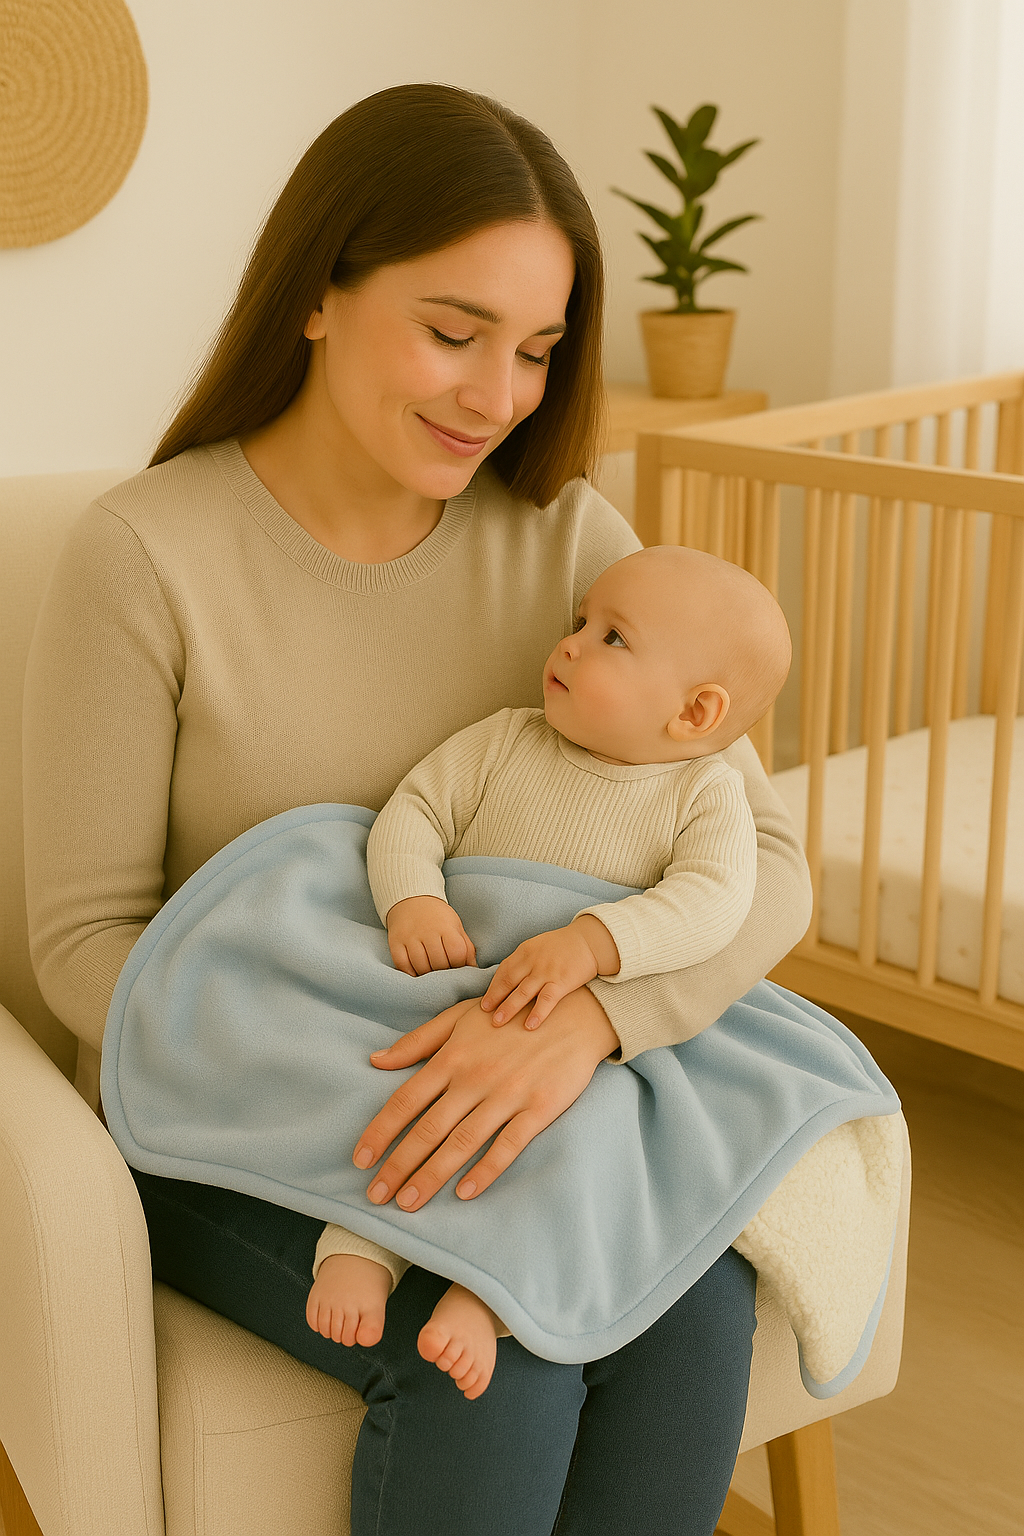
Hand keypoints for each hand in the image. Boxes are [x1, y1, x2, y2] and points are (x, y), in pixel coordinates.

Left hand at [353, 988, 620, 1210]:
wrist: (575, 1013)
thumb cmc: (509, 1016)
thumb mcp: (460, 1018)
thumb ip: (418, 1042)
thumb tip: (376, 1061)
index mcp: (452, 1057)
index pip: (406, 1100)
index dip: (380, 1131)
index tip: (360, 1160)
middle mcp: (474, 1078)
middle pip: (428, 1128)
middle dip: (398, 1165)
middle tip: (375, 1195)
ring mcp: (507, 1094)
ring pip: (462, 1142)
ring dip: (431, 1175)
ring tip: (408, 1202)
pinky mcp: (538, 1108)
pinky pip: (508, 1145)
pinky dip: (486, 1170)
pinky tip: (465, 1192)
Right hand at [386, 894, 476, 974]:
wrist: (412, 900)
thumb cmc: (439, 918)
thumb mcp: (456, 927)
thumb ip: (466, 948)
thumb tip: (474, 970)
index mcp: (446, 927)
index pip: (456, 953)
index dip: (459, 965)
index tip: (456, 966)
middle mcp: (427, 931)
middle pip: (438, 962)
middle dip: (443, 972)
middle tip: (443, 972)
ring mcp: (409, 937)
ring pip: (420, 966)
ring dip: (427, 975)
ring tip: (431, 973)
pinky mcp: (395, 942)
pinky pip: (402, 964)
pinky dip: (410, 972)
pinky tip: (416, 972)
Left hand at [479, 915, 619, 1028]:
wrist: (590, 941)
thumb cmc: (564, 946)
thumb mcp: (539, 946)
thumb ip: (524, 960)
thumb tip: (508, 979)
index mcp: (525, 951)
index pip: (503, 971)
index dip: (493, 987)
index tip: (485, 1001)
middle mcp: (533, 961)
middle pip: (508, 982)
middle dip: (495, 998)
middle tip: (484, 1013)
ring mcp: (546, 972)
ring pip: (522, 993)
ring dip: (508, 1008)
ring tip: (497, 1022)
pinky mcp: (562, 982)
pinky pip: (546, 1000)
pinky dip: (537, 1013)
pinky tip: (529, 1026)